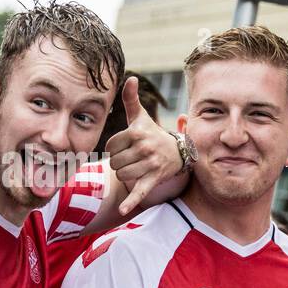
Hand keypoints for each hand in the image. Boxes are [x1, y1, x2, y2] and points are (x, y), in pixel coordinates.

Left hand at [104, 77, 181, 215]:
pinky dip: (130, 202)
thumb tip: (129, 77)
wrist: (178, 153)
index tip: (126, 146)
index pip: (110, 145)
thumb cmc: (153, 134)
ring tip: (136, 167)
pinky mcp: (152, 180)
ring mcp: (149, 165)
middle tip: (132, 158)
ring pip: (121, 175)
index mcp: (137, 133)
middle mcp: (144, 148)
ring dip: (125, 174)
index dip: (115, 147)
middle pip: (114, 162)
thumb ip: (130, 99)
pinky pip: (139, 192)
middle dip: (119, 161)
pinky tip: (122, 210)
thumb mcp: (141, 117)